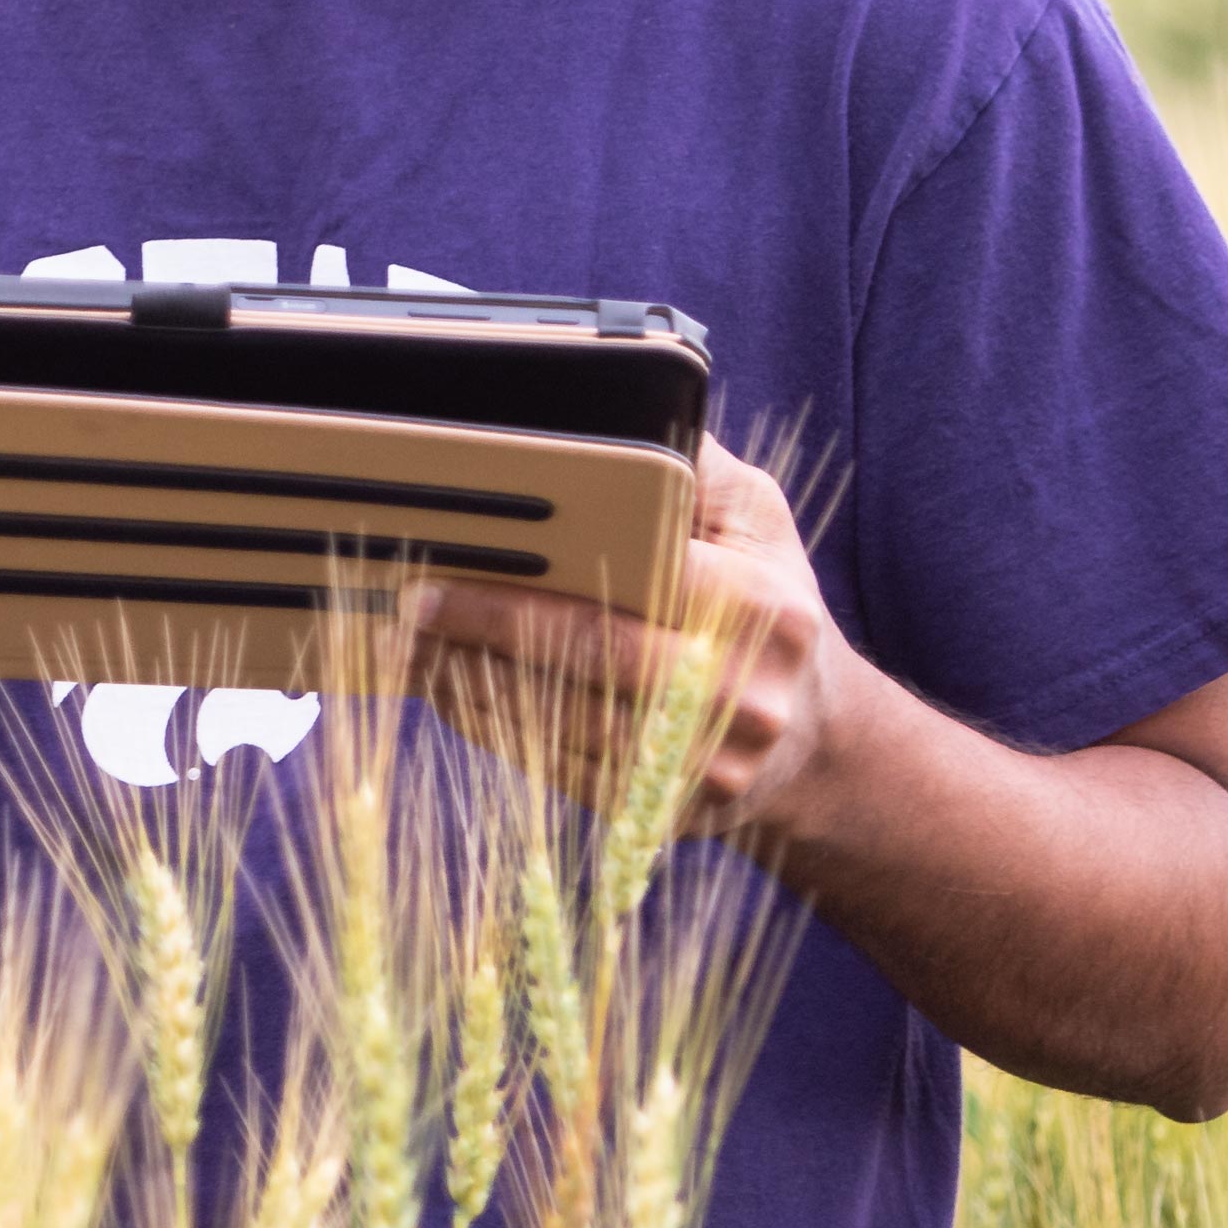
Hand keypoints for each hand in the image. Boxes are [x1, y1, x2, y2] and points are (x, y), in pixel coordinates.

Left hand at [404, 437, 856, 844]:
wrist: (816, 742)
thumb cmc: (769, 609)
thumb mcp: (757, 523)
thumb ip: (695, 467)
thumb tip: (623, 411)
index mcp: (760, 612)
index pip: (629, 591)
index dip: (529, 587)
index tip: (449, 568)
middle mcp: (738, 698)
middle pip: (586, 661)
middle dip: (486, 631)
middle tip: (411, 607)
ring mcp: (703, 769)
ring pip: (562, 727)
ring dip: (476, 685)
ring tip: (417, 646)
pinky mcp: (665, 816)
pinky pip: (560, 772)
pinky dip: (499, 730)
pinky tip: (457, 691)